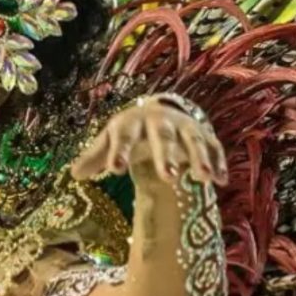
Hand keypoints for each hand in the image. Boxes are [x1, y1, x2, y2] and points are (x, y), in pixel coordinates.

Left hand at [70, 97, 227, 186]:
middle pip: (162, 136)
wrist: (158, 113)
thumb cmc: (129, 133)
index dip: (120, 152)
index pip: (123, 136)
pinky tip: (221, 181)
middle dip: (165, 155)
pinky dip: (218, 163)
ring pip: (192, 140)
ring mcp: (183, 127)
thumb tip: (74, 173)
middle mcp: (158, 121)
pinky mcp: (204, 136)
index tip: (115, 170)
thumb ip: (96, 157)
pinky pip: (214, 147)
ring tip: (203, 178)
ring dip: (198, 157)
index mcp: (130, 122)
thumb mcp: (111, 140)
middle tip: (167, 177)